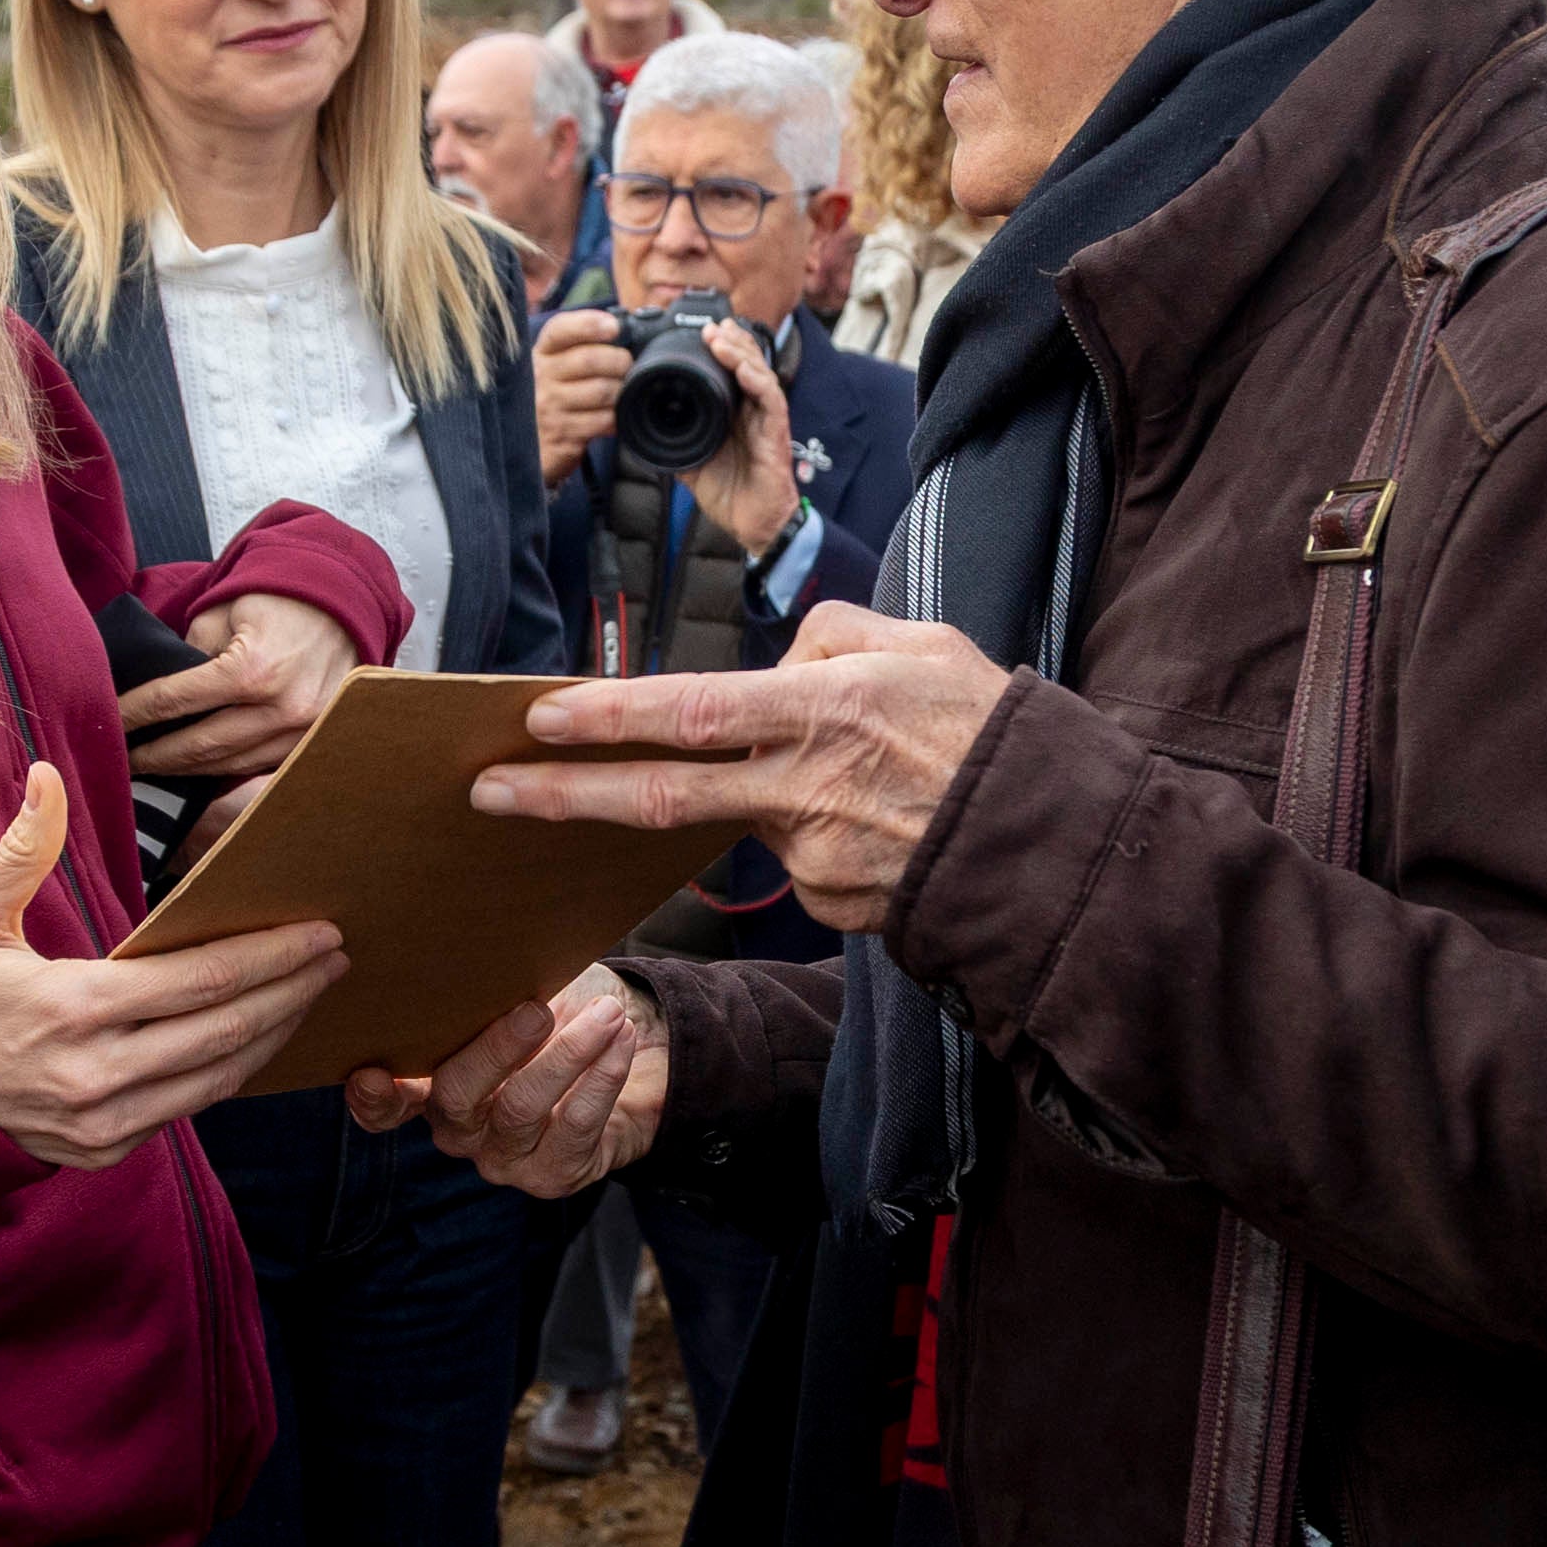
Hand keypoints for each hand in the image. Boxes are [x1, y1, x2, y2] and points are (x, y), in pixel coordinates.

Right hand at [0, 764, 341, 1166]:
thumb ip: (19, 851)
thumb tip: (46, 775)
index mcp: (72, 1009)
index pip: (199, 981)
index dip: (269, 956)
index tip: (318, 930)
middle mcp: (97, 1075)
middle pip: (225, 1030)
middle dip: (291, 990)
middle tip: (335, 955)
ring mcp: (105, 1122)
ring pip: (218, 1078)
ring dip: (273, 1033)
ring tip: (311, 991)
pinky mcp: (106, 1151)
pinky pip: (188, 1110)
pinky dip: (229, 1071)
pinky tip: (255, 1036)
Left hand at [121, 589, 358, 780]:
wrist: (343, 604)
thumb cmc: (279, 599)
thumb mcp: (224, 610)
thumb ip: (189, 652)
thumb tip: (158, 694)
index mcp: (253, 670)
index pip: (175, 702)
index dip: (135, 715)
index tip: (110, 724)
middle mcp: (281, 709)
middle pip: (198, 747)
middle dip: (153, 756)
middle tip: (122, 760)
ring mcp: (301, 732)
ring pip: (227, 765)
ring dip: (184, 771)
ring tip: (152, 767)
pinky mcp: (311, 742)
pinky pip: (257, 766)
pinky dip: (222, 769)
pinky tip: (195, 767)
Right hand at [347, 962, 662, 1195]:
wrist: (636, 1064)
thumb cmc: (564, 1019)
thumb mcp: (523, 996)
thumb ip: (491, 991)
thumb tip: (487, 953)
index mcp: (433, 1085)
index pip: (387, 1104)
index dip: (373, 1098)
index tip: (370, 1076)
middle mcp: (458, 1128)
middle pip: (456, 1094)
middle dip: (498, 1047)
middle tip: (539, 1009)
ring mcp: (502, 1157)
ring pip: (520, 1108)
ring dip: (569, 1054)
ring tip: (606, 1015)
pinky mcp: (553, 1174)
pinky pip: (575, 1126)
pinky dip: (602, 1076)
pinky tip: (620, 1042)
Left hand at [463, 604, 1009, 931]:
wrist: (1057, 845)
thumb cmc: (991, 730)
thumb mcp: (919, 646)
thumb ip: (829, 640)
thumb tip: (773, 665)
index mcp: (819, 714)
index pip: (689, 714)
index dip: (607, 719)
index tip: (536, 719)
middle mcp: (804, 791)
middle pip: (659, 798)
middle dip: (562, 797)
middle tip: (489, 794)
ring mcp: (813, 859)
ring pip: (754, 818)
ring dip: (778, 798)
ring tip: (871, 779)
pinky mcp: (830, 906)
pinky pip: (800, 861)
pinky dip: (823, 838)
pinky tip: (883, 827)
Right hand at [531, 306, 625, 478]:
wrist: (530, 444)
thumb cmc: (555, 394)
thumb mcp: (557, 365)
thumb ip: (583, 345)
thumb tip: (626, 330)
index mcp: (541, 353)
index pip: (560, 330)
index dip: (589, 324)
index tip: (614, 327)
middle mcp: (540, 379)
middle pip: (589, 359)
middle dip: (619, 360)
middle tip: (627, 365)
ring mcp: (547, 409)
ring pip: (601, 391)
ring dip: (621, 391)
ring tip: (621, 392)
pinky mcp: (560, 437)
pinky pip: (602, 421)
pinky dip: (616, 417)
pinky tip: (612, 416)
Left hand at [686, 325, 797, 559]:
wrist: (751, 525)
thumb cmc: (730, 493)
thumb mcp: (692, 461)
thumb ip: (676, 441)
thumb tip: (644, 428)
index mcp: (736, 414)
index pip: (733, 372)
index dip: (722, 349)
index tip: (704, 332)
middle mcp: (753, 412)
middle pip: (749, 364)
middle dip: (732, 341)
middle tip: (713, 327)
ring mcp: (766, 421)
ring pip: (760, 374)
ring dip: (742, 353)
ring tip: (722, 338)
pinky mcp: (776, 434)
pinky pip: (771, 400)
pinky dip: (757, 380)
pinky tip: (743, 367)